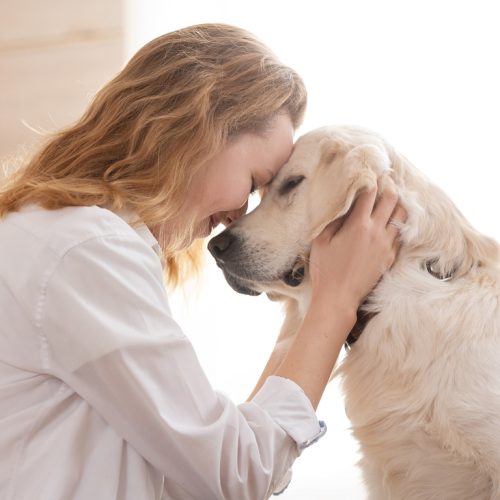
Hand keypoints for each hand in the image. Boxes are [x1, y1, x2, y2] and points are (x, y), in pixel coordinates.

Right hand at [308, 177, 406, 312]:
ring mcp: (386, 245)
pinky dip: (397, 224)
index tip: (370, 170)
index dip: (371, 178)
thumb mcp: (321, 240)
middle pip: (391, 199)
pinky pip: (400, 234)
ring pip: (401, 216)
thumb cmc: (325, 269)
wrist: (338, 297)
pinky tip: (390, 222)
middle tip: (385, 178)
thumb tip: (341, 202)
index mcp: (358, 225)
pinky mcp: (390, 258)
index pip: (369, 193)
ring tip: (390, 198)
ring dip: (397, 204)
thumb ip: (333, 218)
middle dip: (389, 185)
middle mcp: (377, 232)